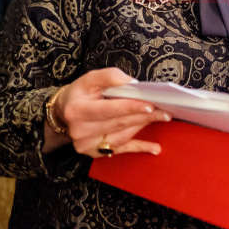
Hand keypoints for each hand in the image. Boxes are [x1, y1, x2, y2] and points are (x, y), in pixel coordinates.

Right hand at [43, 67, 170, 156]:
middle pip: (119, 123)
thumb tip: (132, 84)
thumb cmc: (80, 93)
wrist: (63, 113)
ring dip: (143, 126)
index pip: (108, 109)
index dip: (130, 107)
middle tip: (165, 110)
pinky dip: (139, 148)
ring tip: (163, 117)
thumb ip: (110, 77)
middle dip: (144, 115)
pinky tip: (155, 148)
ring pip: (122, 136)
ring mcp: (87, 144)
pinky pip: (121, 150)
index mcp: (77, 110)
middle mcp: (80, 130)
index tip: (150, 104)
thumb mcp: (89, 78)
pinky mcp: (95, 152)